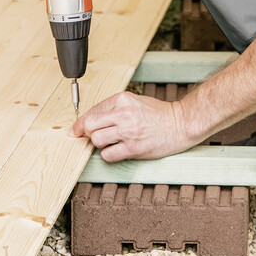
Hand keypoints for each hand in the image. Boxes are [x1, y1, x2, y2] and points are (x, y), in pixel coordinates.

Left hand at [70, 91, 199, 161]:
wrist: (180, 123)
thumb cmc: (158, 113)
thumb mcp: (135, 101)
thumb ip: (113, 108)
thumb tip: (91, 120)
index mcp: (122, 100)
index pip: (91, 111)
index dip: (81, 123)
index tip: (76, 130)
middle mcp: (123, 114)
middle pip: (89, 126)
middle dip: (87, 133)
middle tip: (92, 136)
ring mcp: (128, 132)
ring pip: (96, 140)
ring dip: (100, 144)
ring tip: (111, 142)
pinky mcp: (133, 148)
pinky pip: (107, 155)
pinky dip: (109, 155)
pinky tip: (118, 150)